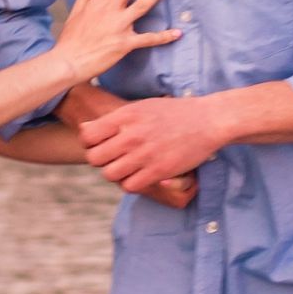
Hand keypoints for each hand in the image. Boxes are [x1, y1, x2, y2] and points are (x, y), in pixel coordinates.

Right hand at [52, 0, 180, 80]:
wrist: (69, 62)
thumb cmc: (70, 41)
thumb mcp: (74, 16)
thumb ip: (82, 0)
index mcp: (96, 2)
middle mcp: (109, 10)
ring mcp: (119, 26)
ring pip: (142, 5)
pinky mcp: (125, 43)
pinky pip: (148, 38)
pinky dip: (163, 36)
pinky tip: (177, 32)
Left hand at [80, 95, 226, 195]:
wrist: (208, 121)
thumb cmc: (174, 113)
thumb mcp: (141, 107)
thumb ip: (114, 119)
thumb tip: (84, 127)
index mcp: (126, 116)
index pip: (87, 135)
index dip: (89, 143)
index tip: (100, 144)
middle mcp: (132, 135)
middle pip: (94, 158)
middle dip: (101, 160)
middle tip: (113, 158)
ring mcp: (145, 154)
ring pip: (109, 174)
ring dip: (115, 173)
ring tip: (127, 167)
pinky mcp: (158, 171)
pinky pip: (129, 186)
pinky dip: (131, 183)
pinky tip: (139, 175)